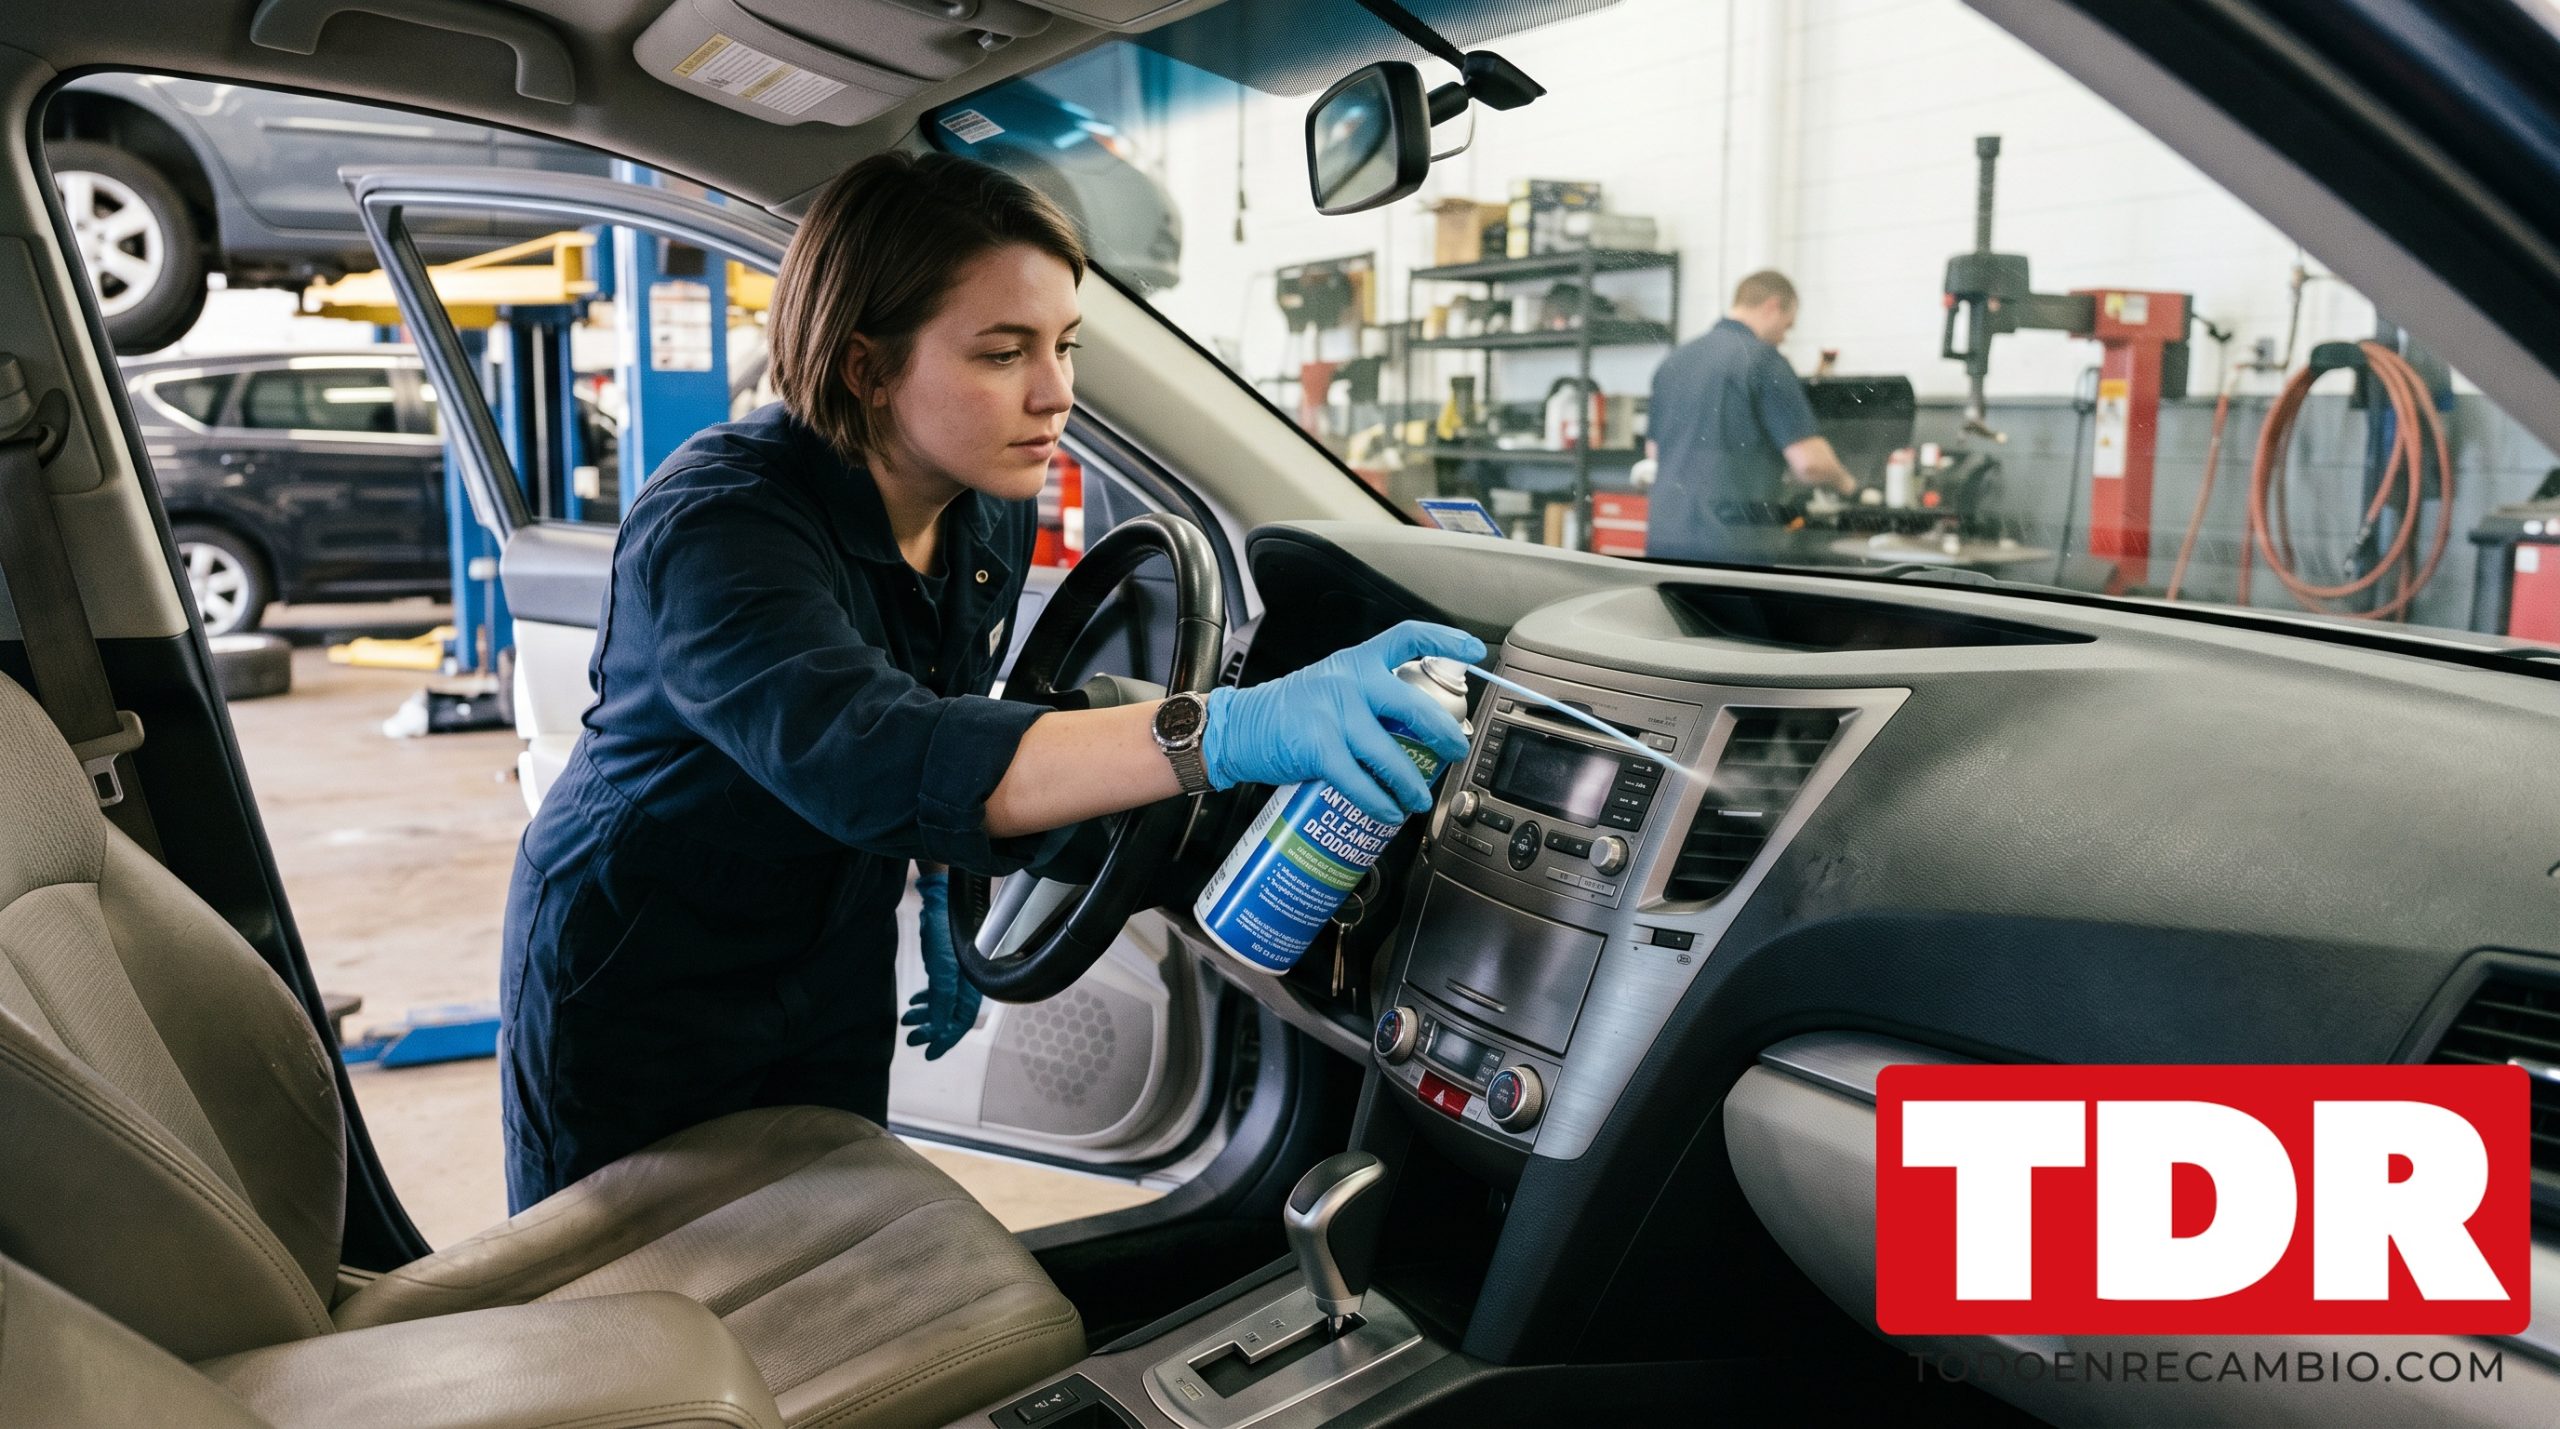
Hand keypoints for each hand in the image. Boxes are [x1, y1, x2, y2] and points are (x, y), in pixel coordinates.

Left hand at [900, 870, 979, 1059]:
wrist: (939, 902)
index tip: (929, 1053)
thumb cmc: (946, 932)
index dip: (946, 1040)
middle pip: (950, 1017)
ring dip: (925, 1017)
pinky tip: (914, 1003)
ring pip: (941, 1005)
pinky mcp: (944, 965)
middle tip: (911, 1040)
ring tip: (907, 1022)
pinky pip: (936, 991)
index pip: (961, 1022)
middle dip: (931, 1031)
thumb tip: (938, 1027)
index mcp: (971, 986)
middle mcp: (966, 983)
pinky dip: (925, 1001)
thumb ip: (942, 999)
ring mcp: (955, 975)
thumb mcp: (943, 969)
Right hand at [1201, 620, 1485, 821]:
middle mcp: (1348, 681)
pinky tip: (1389, 811)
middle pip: (1413, 706)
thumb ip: (1369, 700)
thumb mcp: (1333, 689)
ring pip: (1391, 754)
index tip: (1474, 653)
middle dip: (1443, 734)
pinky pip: (1360, 781)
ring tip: (1420, 799)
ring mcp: (1333, 713)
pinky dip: (1380, 802)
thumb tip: (1414, 728)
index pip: (1407, 637)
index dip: (1444, 641)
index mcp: (1356, 661)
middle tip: (1455, 751)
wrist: (1239, 728)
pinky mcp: (1318, 747)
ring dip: (1413, 783)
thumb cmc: (1290, 713)